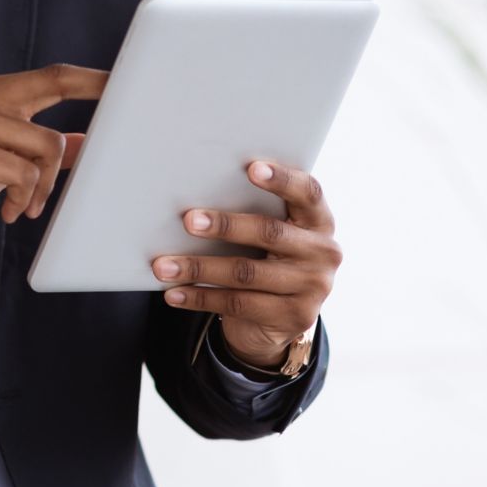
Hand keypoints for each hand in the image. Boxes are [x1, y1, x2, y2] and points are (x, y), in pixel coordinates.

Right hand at [0, 63, 105, 262]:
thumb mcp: (0, 158)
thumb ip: (40, 148)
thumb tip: (89, 144)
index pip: (54, 75)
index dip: (93, 77)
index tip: (128, 81)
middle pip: (57, 92)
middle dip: (84, 123)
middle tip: (103, 154)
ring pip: (48, 145)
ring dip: (45, 186)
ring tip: (28, 207)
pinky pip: (25, 175)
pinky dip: (25, 200)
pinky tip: (10, 213)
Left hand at [152, 159, 340, 368]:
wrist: (283, 318)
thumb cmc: (269, 257)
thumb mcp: (274, 235)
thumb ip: (257, 212)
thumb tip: (198, 198)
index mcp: (320, 221)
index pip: (309, 193)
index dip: (282, 179)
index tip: (251, 168)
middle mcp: (323, 253)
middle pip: (270, 232)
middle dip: (225, 225)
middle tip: (189, 220)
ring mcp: (312, 288)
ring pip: (246, 273)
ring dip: (198, 268)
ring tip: (163, 265)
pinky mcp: (293, 317)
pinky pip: (237, 304)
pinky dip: (200, 297)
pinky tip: (174, 293)